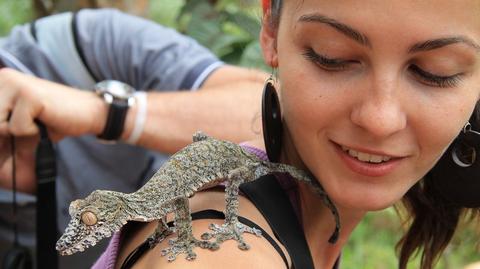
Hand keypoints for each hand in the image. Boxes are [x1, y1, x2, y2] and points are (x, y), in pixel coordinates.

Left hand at [0, 68, 106, 192]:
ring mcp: (15, 84)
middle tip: (28, 127)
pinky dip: (32, 132)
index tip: (14, 130)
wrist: (88, 112)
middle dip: (5, 133)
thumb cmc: (53, 118)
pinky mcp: (30, 96)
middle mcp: (3, 77)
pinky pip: (15, 128)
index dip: (1, 131)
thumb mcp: (17, 121)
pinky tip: (46, 121)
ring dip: (17, 132)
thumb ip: (0, 127)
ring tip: (35, 122)